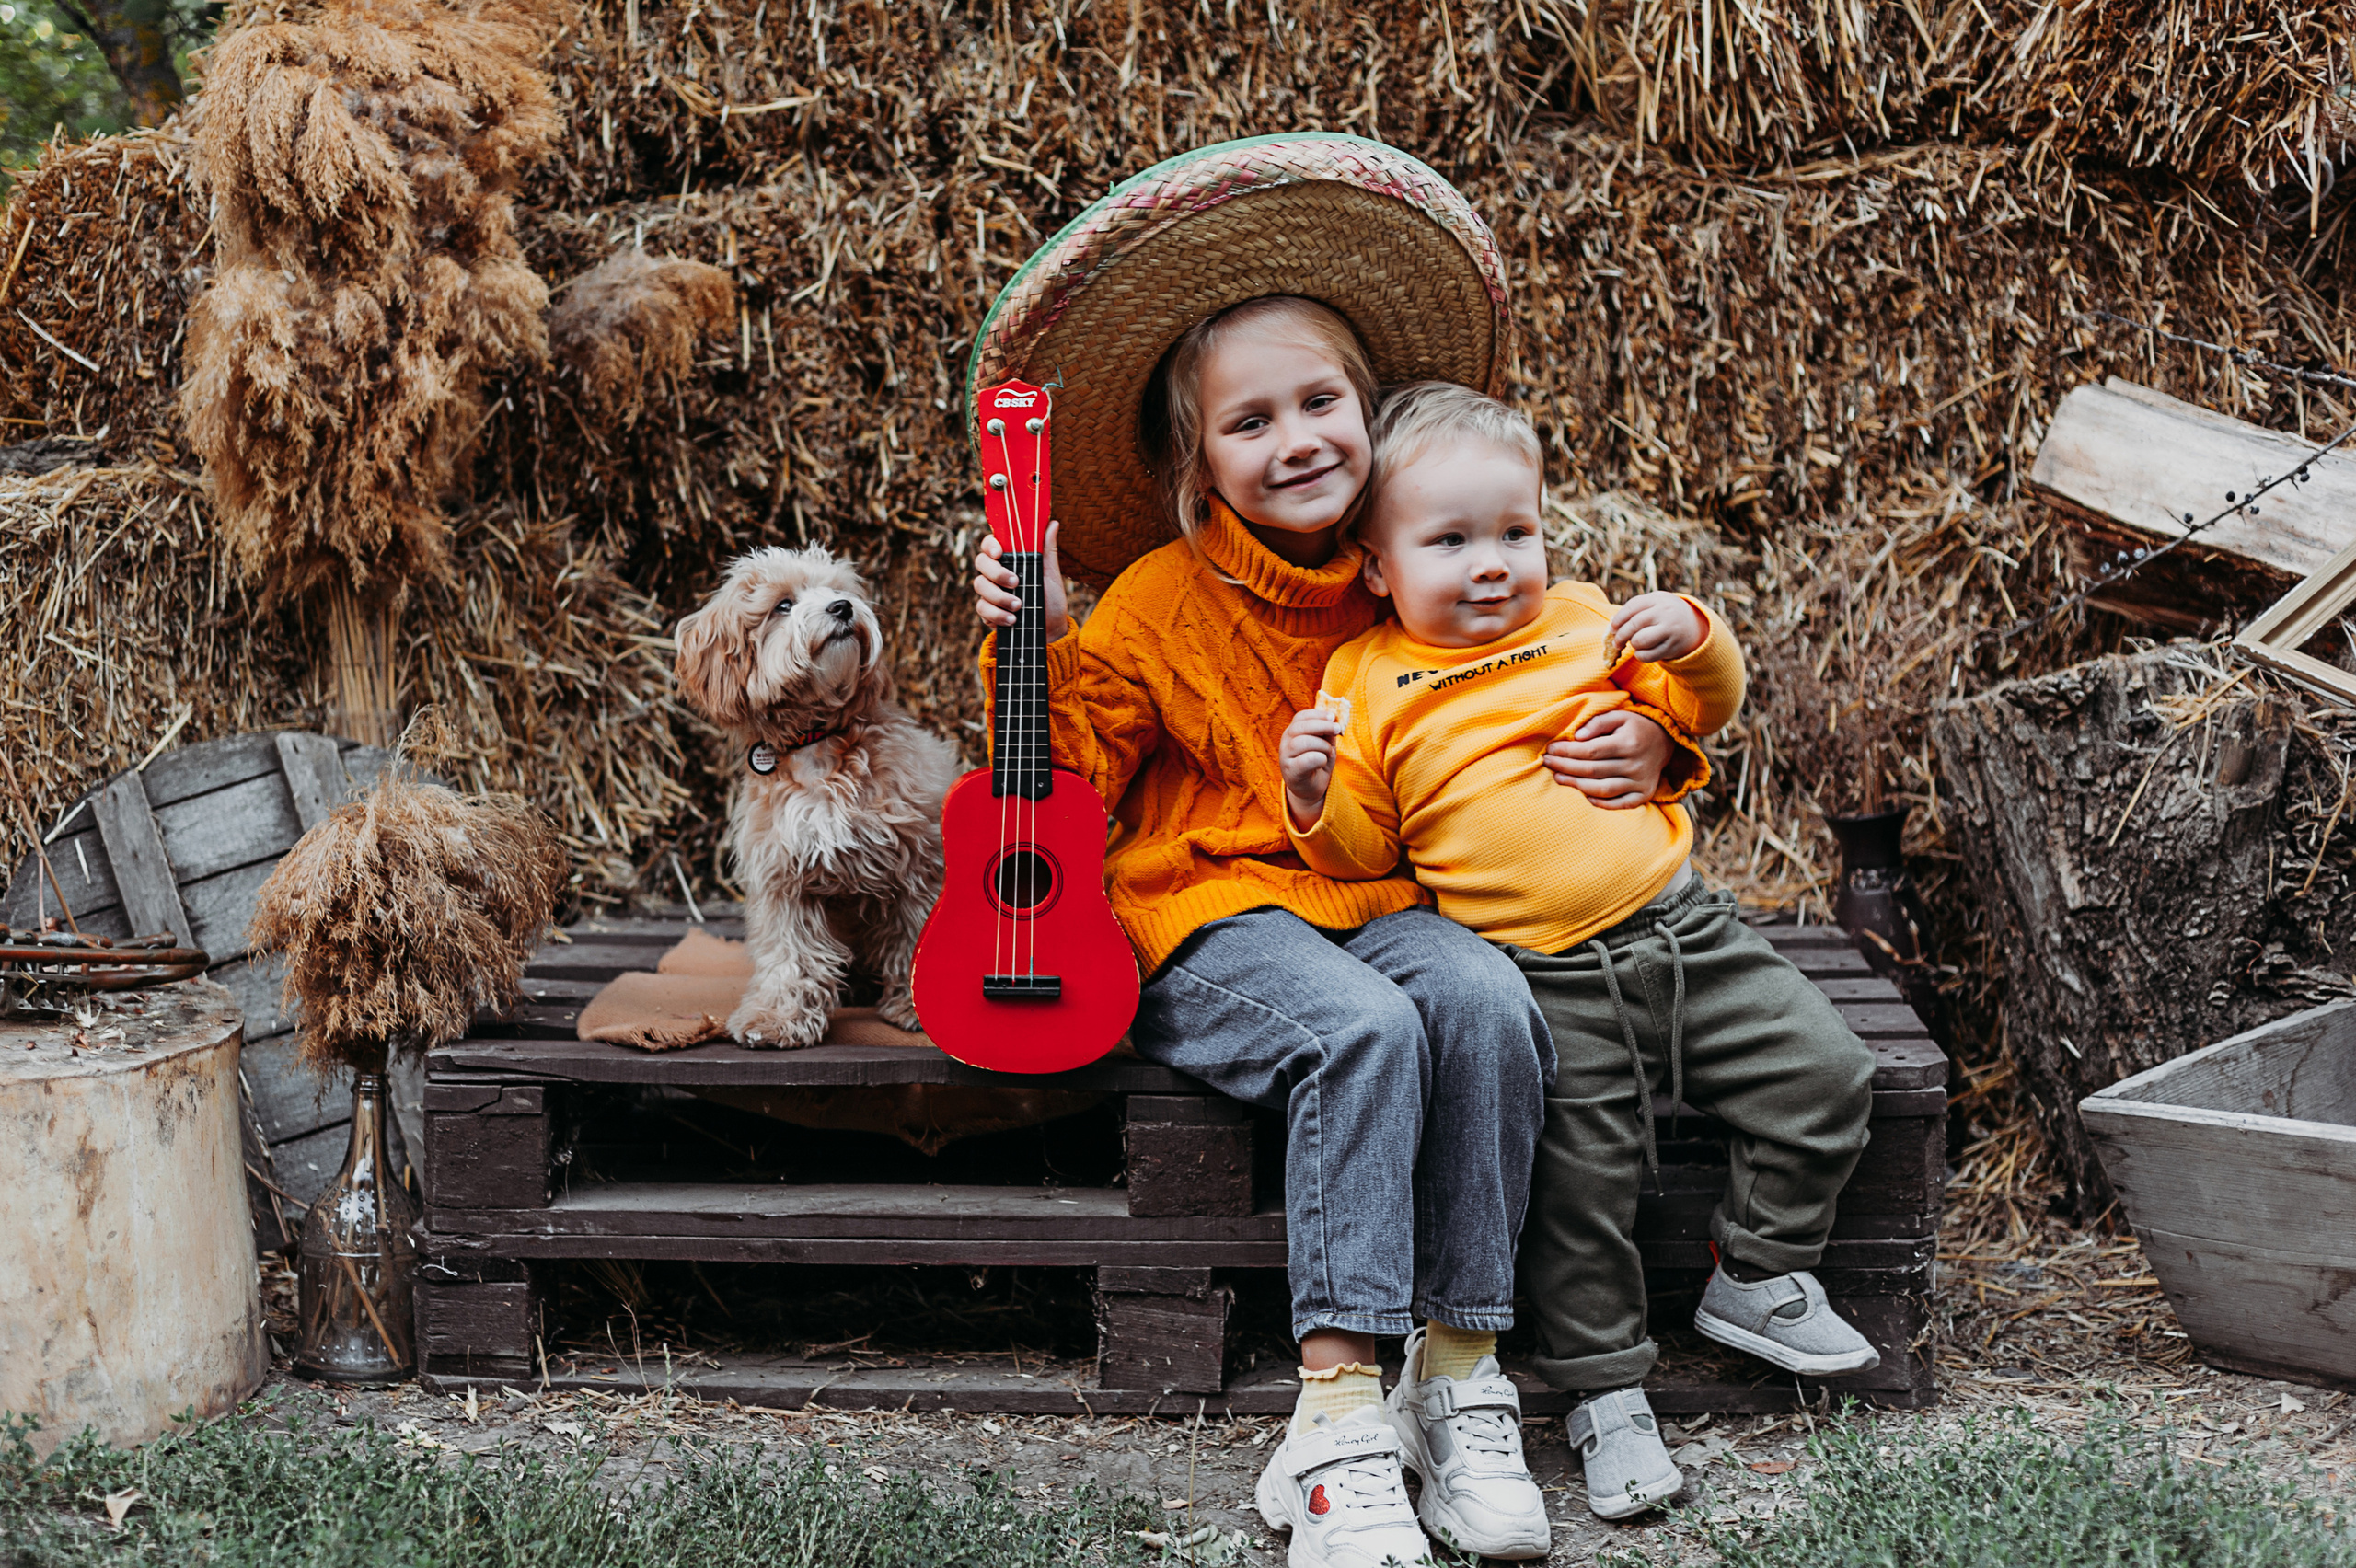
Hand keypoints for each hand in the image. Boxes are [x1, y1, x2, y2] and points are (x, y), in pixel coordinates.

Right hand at [973, 521, 1070, 639]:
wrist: (1051, 629)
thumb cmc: (1051, 598)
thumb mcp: (1051, 574)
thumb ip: (1047, 550)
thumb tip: (1052, 523)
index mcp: (1009, 559)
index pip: (990, 544)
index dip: (990, 544)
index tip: (1000, 552)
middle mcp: (995, 573)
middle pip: (980, 562)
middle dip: (997, 572)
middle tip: (1016, 582)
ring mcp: (989, 592)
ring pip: (980, 585)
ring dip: (999, 596)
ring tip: (1019, 606)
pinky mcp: (987, 612)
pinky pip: (982, 608)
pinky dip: (997, 614)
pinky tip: (1012, 620)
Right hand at [1280, 709, 1340, 828]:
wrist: (1310, 788)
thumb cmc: (1318, 763)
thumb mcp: (1325, 744)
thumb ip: (1328, 732)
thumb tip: (1335, 719)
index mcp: (1293, 732)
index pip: (1300, 717)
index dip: (1317, 714)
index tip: (1332, 716)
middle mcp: (1285, 742)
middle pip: (1300, 727)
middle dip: (1322, 726)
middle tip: (1337, 730)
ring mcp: (1285, 757)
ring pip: (1303, 742)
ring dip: (1323, 745)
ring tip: (1330, 753)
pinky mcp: (1291, 772)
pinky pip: (1306, 760)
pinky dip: (1319, 758)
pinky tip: (1323, 762)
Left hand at [1543, 708, 1674, 807]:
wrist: (1665, 742)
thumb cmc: (1634, 727)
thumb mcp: (1619, 716)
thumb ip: (1597, 723)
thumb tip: (1577, 736)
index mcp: (1629, 743)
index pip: (1590, 751)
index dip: (1567, 752)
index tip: (1550, 750)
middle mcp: (1636, 765)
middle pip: (1593, 770)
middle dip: (1565, 767)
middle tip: (1547, 763)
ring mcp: (1641, 782)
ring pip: (1602, 789)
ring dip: (1577, 786)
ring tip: (1558, 778)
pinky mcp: (1644, 795)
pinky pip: (1619, 804)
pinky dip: (1600, 803)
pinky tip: (1584, 795)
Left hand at [1609, 592, 1705, 662]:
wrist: (1693, 625)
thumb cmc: (1664, 613)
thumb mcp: (1655, 603)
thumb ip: (1636, 609)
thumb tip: (1613, 626)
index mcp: (1658, 599)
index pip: (1632, 607)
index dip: (1618, 619)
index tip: (1612, 628)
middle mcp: (1665, 613)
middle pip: (1634, 625)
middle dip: (1620, 636)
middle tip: (1616, 643)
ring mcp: (1670, 630)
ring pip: (1640, 641)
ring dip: (1633, 644)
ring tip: (1634, 643)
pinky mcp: (1673, 647)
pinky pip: (1649, 655)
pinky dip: (1640, 655)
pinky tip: (1641, 652)